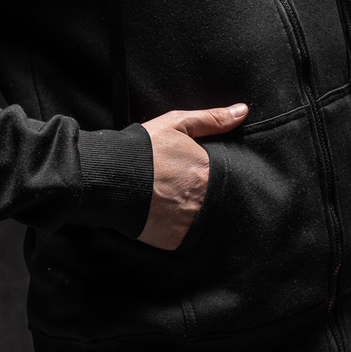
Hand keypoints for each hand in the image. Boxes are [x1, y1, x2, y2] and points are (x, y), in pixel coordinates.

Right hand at [137, 104, 247, 249]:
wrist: (108, 176)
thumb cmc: (142, 149)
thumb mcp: (176, 124)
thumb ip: (212, 118)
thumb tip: (242, 111)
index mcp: (207, 170)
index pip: (228, 177)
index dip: (216, 176)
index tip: (201, 175)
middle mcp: (204, 198)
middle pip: (217, 200)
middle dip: (206, 195)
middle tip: (186, 189)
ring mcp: (190, 221)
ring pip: (203, 220)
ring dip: (195, 214)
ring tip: (176, 203)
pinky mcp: (176, 240)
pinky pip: (187, 237)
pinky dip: (180, 229)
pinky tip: (168, 217)